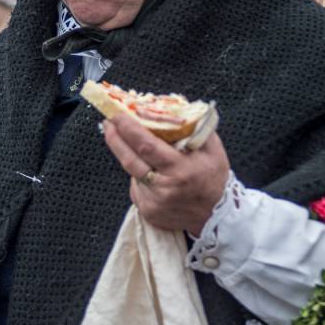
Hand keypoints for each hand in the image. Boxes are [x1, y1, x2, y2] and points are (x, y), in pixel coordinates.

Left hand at [101, 113, 228, 235]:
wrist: (216, 216)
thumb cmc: (214, 178)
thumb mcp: (212, 149)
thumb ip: (195, 127)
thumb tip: (173, 108)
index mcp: (181, 169)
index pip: (146, 146)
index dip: (128, 130)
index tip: (117, 116)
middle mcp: (164, 188)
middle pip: (130, 160)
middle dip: (115, 138)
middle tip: (108, 122)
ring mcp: (154, 202)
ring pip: (132, 173)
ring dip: (130, 156)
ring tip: (135, 145)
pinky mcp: (148, 212)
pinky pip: (137, 187)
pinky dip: (140, 176)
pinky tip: (151, 172)